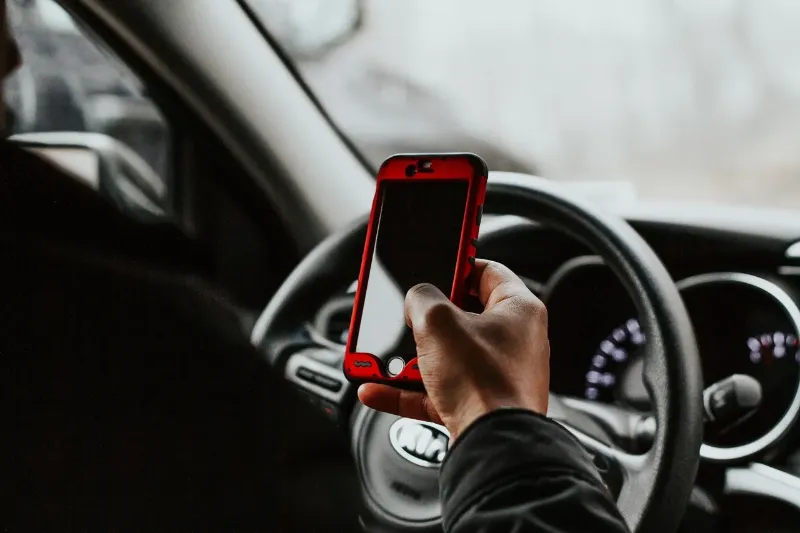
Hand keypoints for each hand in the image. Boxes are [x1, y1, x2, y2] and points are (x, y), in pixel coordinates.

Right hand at [358, 259, 549, 441]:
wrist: (492, 446)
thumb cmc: (485, 384)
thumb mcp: (437, 322)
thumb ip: (421, 298)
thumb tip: (416, 300)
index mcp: (519, 310)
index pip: (486, 270)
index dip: (456, 264)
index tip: (434, 261)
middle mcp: (513, 341)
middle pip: (459, 316)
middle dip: (422, 319)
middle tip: (403, 314)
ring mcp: (496, 375)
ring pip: (444, 356)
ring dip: (408, 358)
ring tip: (381, 355)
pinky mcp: (478, 404)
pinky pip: (435, 390)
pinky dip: (406, 390)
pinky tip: (377, 388)